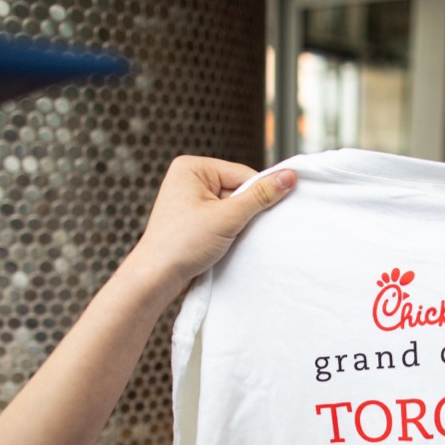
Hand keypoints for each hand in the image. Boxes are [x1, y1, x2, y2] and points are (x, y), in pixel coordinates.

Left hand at [127, 155, 295, 291]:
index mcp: (192, 167)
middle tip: (244, 230)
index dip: (258, 194)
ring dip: (238, 224)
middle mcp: (189, 180)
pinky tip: (226, 244)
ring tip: (230, 239)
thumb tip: (288, 176)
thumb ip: (260, 196)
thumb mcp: (227, 217)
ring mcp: (189, 200)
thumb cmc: (181, 244)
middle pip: (237, 190)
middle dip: (245, 211)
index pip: (241, 174)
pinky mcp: (193, 220)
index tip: (271, 212)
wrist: (157, 277)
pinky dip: (229, 232)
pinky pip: (221, 219)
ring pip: (231, 207)